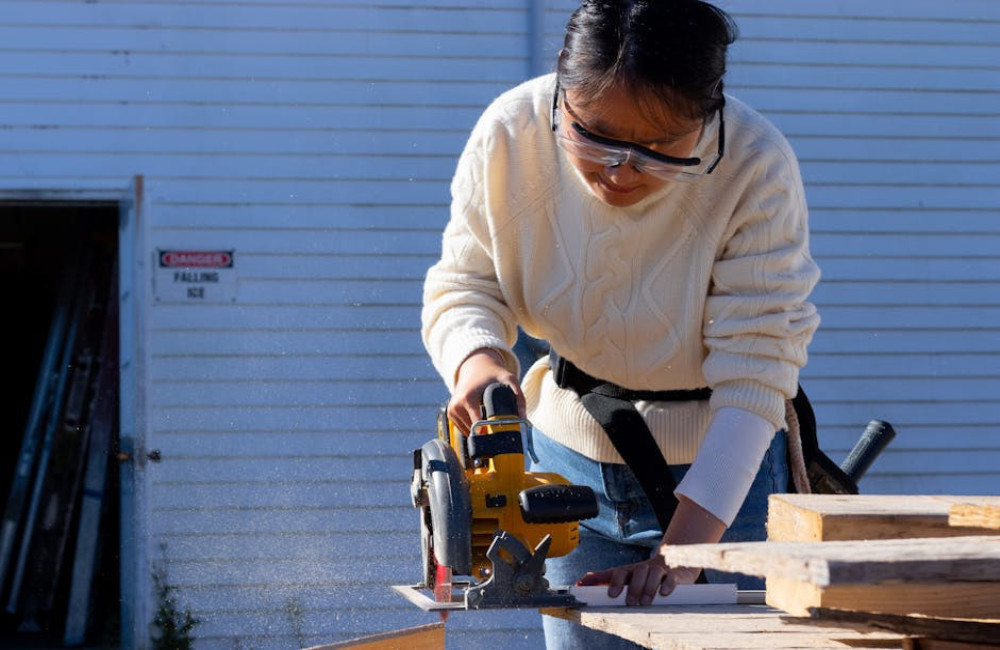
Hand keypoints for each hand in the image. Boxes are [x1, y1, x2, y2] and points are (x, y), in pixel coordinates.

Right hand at [449, 348, 524, 433]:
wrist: (476, 366)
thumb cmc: (493, 374)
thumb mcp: (509, 380)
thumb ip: (519, 398)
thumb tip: (523, 419)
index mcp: (467, 398)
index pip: (476, 424)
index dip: (490, 431)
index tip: (500, 433)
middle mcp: (456, 405)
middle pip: (473, 430)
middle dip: (486, 431)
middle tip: (498, 427)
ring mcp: (452, 410)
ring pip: (467, 432)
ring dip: (479, 430)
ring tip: (489, 421)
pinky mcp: (450, 413)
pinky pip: (462, 429)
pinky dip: (472, 427)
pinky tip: (480, 419)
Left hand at [577, 495, 725, 605]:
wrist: (671, 564)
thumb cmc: (642, 575)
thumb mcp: (622, 575)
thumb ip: (601, 578)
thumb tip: (580, 582)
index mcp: (630, 570)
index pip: (621, 572)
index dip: (616, 582)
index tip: (612, 595)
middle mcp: (644, 568)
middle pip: (638, 572)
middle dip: (634, 588)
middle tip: (631, 602)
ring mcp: (660, 571)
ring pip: (654, 574)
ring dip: (649, 588)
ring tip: (646, 602)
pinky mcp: (675, 575)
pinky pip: (672, 578)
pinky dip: (668, 585)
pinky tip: (664, 593)